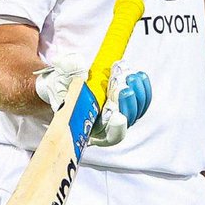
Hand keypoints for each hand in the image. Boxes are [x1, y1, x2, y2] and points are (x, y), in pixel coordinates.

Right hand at [34, 54, 151, 145]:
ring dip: (136, 90)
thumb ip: (69, 77)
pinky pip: (144, 98)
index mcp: (92, 129)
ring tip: (127, 75)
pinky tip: (137, 75)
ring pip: (139, 108)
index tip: (117, 115)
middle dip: (127, 100)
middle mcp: (110, 126)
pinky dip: (142, 86)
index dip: (117, 128)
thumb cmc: (63, 88)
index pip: (111, 136)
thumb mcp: (60, 83)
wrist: (70, 83)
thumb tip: (78, 68)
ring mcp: (123, 114)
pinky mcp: (132, 103)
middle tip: (120, 84)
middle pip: (128, 118)